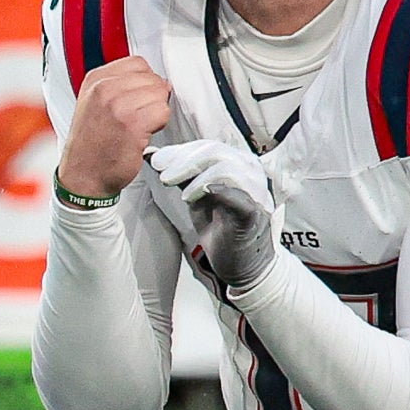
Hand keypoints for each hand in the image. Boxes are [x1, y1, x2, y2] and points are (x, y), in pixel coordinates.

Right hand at [55, 55, 175, 202]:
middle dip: (154, 96)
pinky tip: (145, 133)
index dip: (146, 81)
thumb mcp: (94, 103)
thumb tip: (158, 82)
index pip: (138, 63)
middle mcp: (104, 89)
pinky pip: (162, 111)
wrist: (83, 175)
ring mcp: (117, 106)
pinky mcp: (132, 124)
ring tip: (141, 125)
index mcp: (94, 80)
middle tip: (141, 115)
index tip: (140, 98)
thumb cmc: (92, 143)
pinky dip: (160, 123)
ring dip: (157, 110)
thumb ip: (119, 85)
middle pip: (152, 77)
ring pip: (160, 93)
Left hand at [149, 136, 280, 295]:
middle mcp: (250, 172)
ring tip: (178, 191)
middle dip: (183, 161)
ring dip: (195, 176)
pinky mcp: (255, 213)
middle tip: (163, 175)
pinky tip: (191, 196)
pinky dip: (215, 190)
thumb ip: (180, 175)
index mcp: (237, 164)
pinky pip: (238, 195)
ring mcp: (256, 191)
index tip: (157, 160)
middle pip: (215, 151)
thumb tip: (154, 155)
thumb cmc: (220, 227)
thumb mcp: (195, 195)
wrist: (240, 263)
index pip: (207, 146)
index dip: (180, 151)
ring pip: (226, 167)